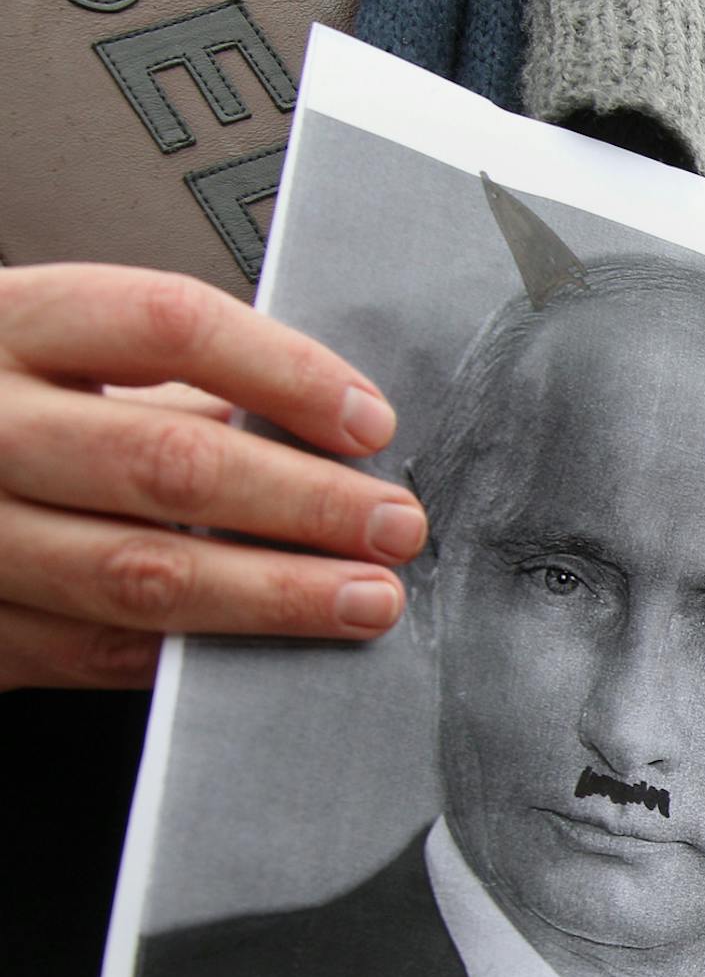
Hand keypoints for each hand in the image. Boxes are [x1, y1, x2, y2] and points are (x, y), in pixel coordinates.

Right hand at [0, 264, 426, 690]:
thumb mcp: (55, 357)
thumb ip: (168, 385)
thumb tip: (329, 431)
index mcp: (7, 324)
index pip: (168, 324)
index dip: (285, 372)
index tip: (370, 422)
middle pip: (168, 462)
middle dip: (305, 504)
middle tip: (394, 527)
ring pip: (139, 573)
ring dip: (273, 595)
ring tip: (365, 600)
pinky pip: (95, 650)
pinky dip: (196, 652)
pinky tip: (268, 651)